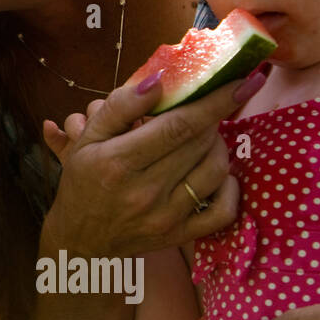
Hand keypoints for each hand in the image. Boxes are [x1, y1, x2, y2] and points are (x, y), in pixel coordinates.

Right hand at [38, 70, 263, 258]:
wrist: (79, 238)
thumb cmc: (84, 180)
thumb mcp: (88, 138)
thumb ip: (120, 106)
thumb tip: (158, 81)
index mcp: (119, 161)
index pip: (178, 125)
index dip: (213, 101)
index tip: (240, 81)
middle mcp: (145, 191)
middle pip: (200, 143)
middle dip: (210, 119)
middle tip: (199, 112)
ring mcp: (166, 217)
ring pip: (215, 171)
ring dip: (218, 146)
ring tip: (203, 139)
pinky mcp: (180, 236)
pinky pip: (223, 212)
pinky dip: (230, 187)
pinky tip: (218, 173)